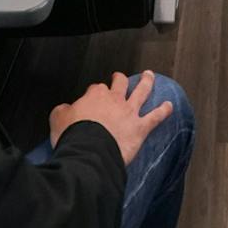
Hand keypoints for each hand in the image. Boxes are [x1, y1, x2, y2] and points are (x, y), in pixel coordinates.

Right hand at [49, 71, 176, 165]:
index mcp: (94, 96)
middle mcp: (114, 100)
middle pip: (119, 83)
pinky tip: (169, 106)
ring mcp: (129, 112)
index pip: (95, 88)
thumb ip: (63, 110)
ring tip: (150, 76)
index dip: (94, 92)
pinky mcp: (140, 127)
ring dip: (147, 82)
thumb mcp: (57, 118)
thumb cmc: (73, 136)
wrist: (89, 151)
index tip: (92, 96)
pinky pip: (155, 117)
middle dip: (119, 79)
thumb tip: (66, 109)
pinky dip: (163, 111)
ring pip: (141, 92)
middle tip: (119, 77)